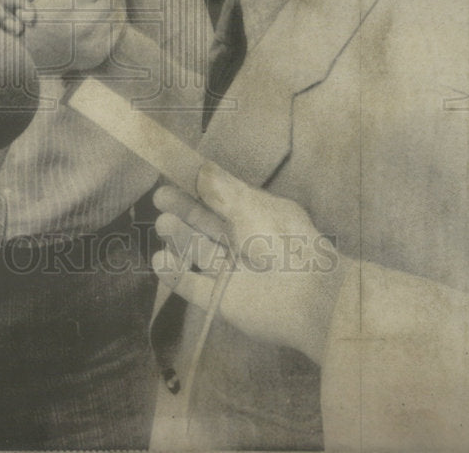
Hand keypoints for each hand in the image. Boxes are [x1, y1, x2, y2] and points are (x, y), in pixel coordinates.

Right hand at [152, 162, 344, 364]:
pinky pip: (194, 286)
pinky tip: (160, 258)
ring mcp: (234, 272)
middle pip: (208, 223)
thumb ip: (221, 189)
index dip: (200, 187)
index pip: (224, 198)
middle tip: (160, 197)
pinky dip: (176, 274)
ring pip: (200, 250)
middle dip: (185, 209)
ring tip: (162, 223)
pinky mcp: (224, 300)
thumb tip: (200, 168)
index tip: (174, 174)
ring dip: (180, 236)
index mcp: (259, 215)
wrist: (308, 298)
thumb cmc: (284, 242)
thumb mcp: (251, 206)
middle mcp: (245, 241)